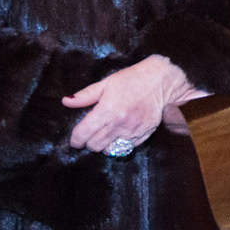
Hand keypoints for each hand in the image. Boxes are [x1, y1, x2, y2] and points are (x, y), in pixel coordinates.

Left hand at [64, 55, 205, 153]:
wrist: (163, 80)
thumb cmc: (133, 79)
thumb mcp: (107, 83)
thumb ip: (85, 95)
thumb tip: (66, 101)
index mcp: (107, 109)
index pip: (83, 133)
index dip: (75, 139)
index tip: (75, 140)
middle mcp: (119, 123)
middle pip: (95, 145)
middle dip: (89, 142)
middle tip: (90, 135)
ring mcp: (133, 130)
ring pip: (110, 150)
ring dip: (104, 146)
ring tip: (105, 136)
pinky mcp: (145, 134)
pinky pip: (127, 148)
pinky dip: (120, 145)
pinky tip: (119, 136)